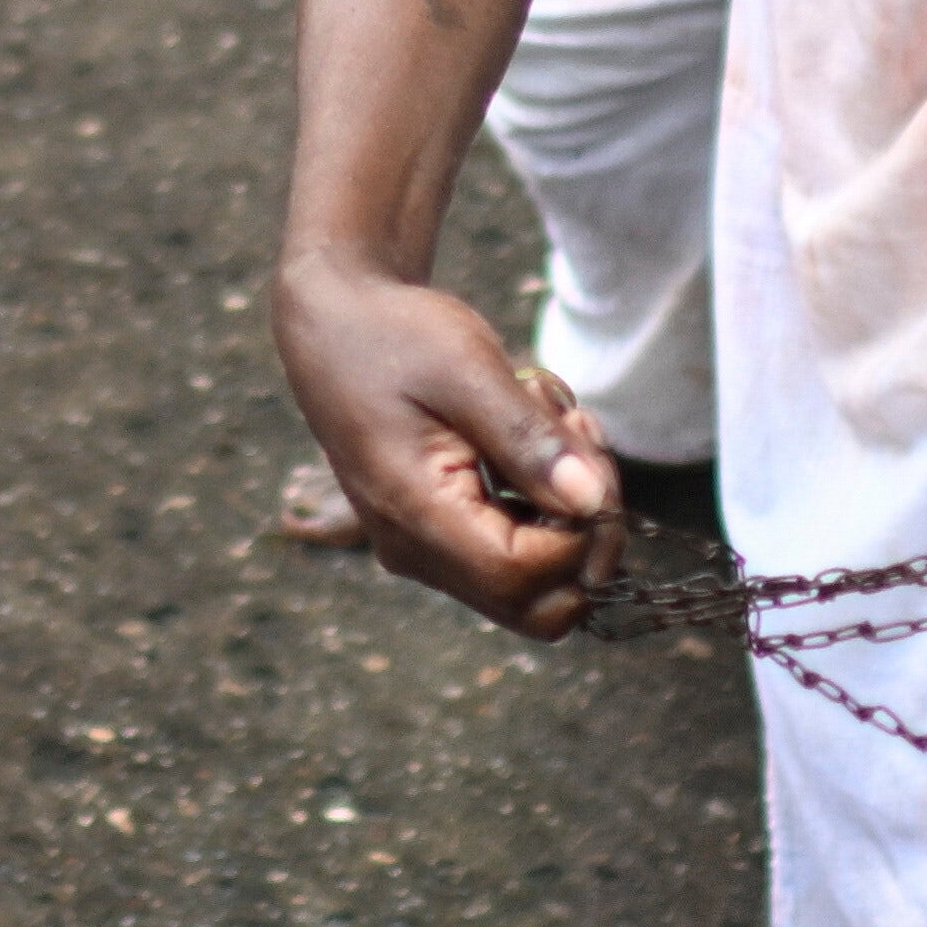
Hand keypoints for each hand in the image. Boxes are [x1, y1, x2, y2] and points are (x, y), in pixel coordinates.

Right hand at [269, 254, 626, 632]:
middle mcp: (420, 553)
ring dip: (569, 509)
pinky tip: (535, 434)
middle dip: (585, 532)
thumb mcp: (466, 371)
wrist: (334, 321)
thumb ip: (527, 441)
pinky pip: (515, 547)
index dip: (579, 532)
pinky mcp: (440, 531)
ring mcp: (428, 549)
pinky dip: (545, 501)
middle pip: (538, 604)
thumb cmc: (393, 337)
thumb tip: (592, 503)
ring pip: (535, 580)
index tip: (585, 455)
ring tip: (552, 421)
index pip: (524, 575)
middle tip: (578, 443)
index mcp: (417, 517)